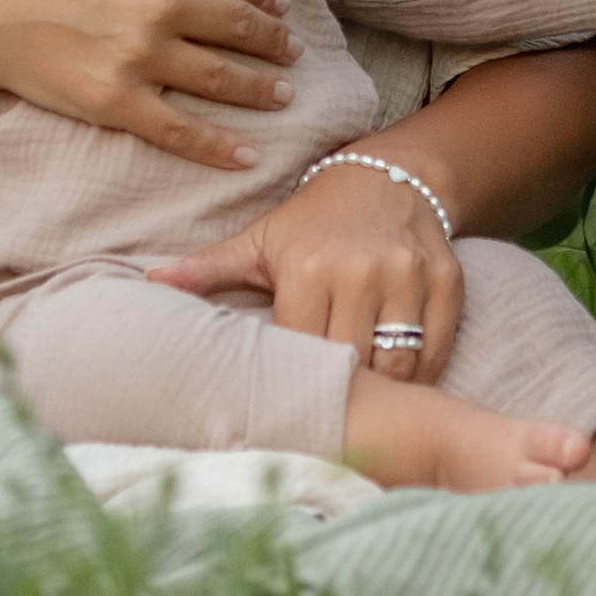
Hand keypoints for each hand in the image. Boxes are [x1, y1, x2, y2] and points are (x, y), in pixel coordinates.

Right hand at [0, 0, 301, 171]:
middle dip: (273, 41)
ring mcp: (141, 57)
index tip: (278, 4)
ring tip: (284, 94)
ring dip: (261, 88)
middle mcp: (161, 6)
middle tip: (292, 50)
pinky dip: (219, 146)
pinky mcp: (116, 101)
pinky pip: (180, 129)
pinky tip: (248, 155)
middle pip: (238, 27)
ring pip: (221, 78)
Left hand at [149, 156, 463, 380]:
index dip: (296, 385)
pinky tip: (402, 385)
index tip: (288, 407)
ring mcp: (409, 276)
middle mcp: (361, 271)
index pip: (302, 353)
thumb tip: (147, 282)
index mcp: (308, 268)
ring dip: (384, 393)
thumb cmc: (314, 220)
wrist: (390, 176)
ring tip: (367, 409)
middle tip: (328, 419)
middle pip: (351, 365)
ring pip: (399, 365)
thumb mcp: (260, 240)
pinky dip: (424, 376)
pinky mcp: (448, 281)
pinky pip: (439, 350)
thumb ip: (208, 268)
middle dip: (341, 397)